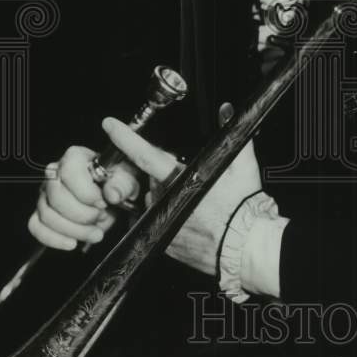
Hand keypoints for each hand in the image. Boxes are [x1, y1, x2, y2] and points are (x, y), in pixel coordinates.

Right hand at [28, 145, 152, 249]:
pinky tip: (72, 243)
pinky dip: (53, 239)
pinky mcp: (41, 213)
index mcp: (75, 157)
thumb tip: (112, 193)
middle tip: (101, 217)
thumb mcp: (128, 179)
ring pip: (46, 214)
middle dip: (82, 214)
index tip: (103, 203)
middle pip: (56, 196)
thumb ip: (123, 183)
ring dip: (73, 230)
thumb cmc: (117, 182)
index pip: (69, 172)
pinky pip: (36, 226)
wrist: (112, 197)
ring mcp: (45, 193)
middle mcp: (55, 172)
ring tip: (95, 232)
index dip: (86, 192)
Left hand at [102, 115, 262, 276]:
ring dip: (165, 196)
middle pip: (152, 178)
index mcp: (180, 178)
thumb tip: (225, 110)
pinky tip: (188, 218)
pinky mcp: (162, 242)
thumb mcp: (242, 164)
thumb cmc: (243, 206)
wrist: (246, 246)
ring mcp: (162, 223)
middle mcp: (165, 200)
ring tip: (192, 202)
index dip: (125, 138)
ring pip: (153, 201)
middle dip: (163, 175)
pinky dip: (166, 217)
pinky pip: (156, 223)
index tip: (109, 125)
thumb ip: (231, 132)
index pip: (144, 154)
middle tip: (187, 179)